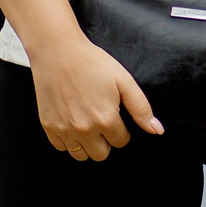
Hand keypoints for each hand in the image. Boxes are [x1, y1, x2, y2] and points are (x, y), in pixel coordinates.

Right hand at [30, 36, 161, 159]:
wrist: (58, 51)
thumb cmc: (92, 63)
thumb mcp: (124, 80)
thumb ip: (141, 108)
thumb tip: (157, 130)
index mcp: (106, 119)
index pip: (121, 142)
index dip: (121, 130)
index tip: (115, 115)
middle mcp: (85, 129)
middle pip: (101, 154)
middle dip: (106, 141)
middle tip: (103, 122)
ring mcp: (65, 129)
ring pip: (81, 155)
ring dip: (87, 145)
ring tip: (88, 125)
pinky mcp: (48, 126)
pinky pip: (61, 147)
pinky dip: (68, 140)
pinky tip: (72, 122)